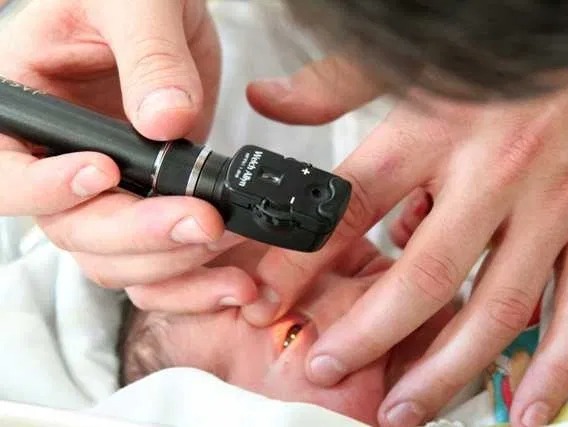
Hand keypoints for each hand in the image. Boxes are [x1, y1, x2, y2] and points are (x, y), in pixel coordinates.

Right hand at [0, 0, 255, 309]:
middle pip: (74, 231)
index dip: (46, 188)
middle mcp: (57, 161)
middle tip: (201, 219)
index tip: (105, 172)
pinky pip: (157, 256)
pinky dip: (191, 273)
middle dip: (138, 234)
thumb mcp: (132, 1)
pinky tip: (230, 275)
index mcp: (25, 108)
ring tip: (225, 239)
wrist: (166, 12)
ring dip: (171, 263)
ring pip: (116, 258)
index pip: (7, 172)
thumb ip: (148, 56)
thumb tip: (165, 120)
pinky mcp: (149, 202)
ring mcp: (106, 190)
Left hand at [242, 50, 567, 425]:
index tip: (265, 301)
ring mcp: (553, 205)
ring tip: (403, 409)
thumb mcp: (405, 63)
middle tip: (326, 369)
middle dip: (368, 334)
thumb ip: (331, 88)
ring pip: (497, 308)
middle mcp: (494, 173)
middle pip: (423, 274)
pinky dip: (553, 369)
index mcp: (434, 131)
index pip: (350, 206)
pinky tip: (524, 412)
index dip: (300, 260)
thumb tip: (265, 101)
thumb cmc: (496, 60)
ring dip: (447, 370)